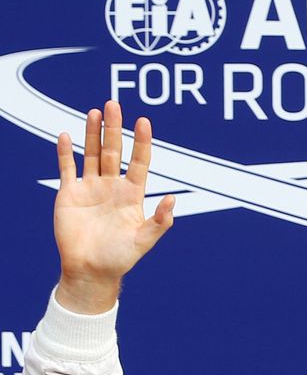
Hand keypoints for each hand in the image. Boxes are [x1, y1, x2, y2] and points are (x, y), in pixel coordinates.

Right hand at [53, 100, 175, 313]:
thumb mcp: (144, 241)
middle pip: (114, 151)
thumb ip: (160, 222)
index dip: (142, 142)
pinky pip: (67, 168)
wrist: (90, 270)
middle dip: (114, 128)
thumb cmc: (120, 258)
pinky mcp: (69, 194)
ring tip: (95, 111)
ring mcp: (90, 188)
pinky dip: (66, 152)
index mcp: (132, 194)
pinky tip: (66, 135)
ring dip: (93, 133)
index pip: (139, 161)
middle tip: (114, 103)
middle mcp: (112, 186)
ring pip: (92, 154)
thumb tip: (172, 200)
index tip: (144, 121)